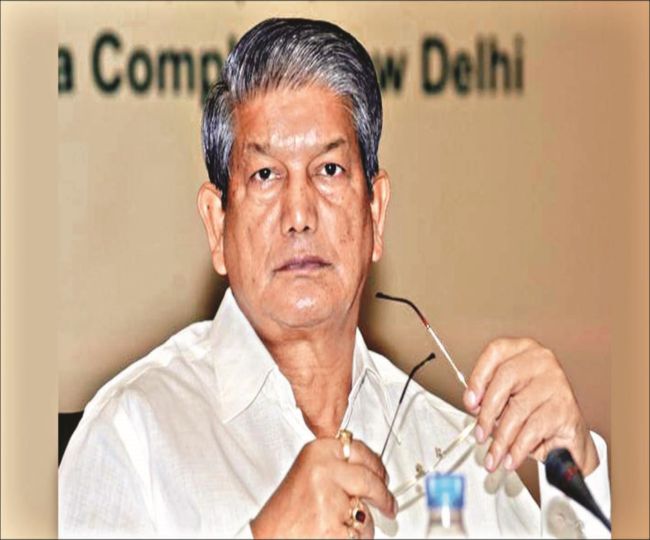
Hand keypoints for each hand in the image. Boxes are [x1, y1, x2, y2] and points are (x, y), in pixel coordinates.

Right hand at [250, 437, 396, 538]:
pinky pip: (360, 533)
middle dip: (384, 496)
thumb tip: (372, 470)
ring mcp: (329, 498)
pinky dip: (355, 538)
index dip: (376, 466)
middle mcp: (324, 470)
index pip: (360, 451)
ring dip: (364, 522)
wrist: (268, 537)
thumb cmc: (286, 510)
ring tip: (343, 524)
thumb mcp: (309, 472)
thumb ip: (338, 465)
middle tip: (389, 504)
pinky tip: (337, 534)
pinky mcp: (333, 526)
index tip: (383, 475)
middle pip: (371, 479)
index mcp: (318, 451)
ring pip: (367, 510)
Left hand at [462, 338, 598, 475]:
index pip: (496, 353)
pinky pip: (533, 429)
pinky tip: (512, 458)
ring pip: (518, 409)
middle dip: (487, 412)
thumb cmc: (535, 411)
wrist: (570, 436)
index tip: (470, 402)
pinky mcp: (566, 408)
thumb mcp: (508, 398)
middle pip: (505, 379)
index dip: (478, 377)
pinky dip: (518, 448)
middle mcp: (542, 360)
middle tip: (479, 434)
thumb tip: (473, 404)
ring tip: (494, 454)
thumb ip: (489, 395)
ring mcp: (556, 382)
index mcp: (523, 350)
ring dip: (501, 438)